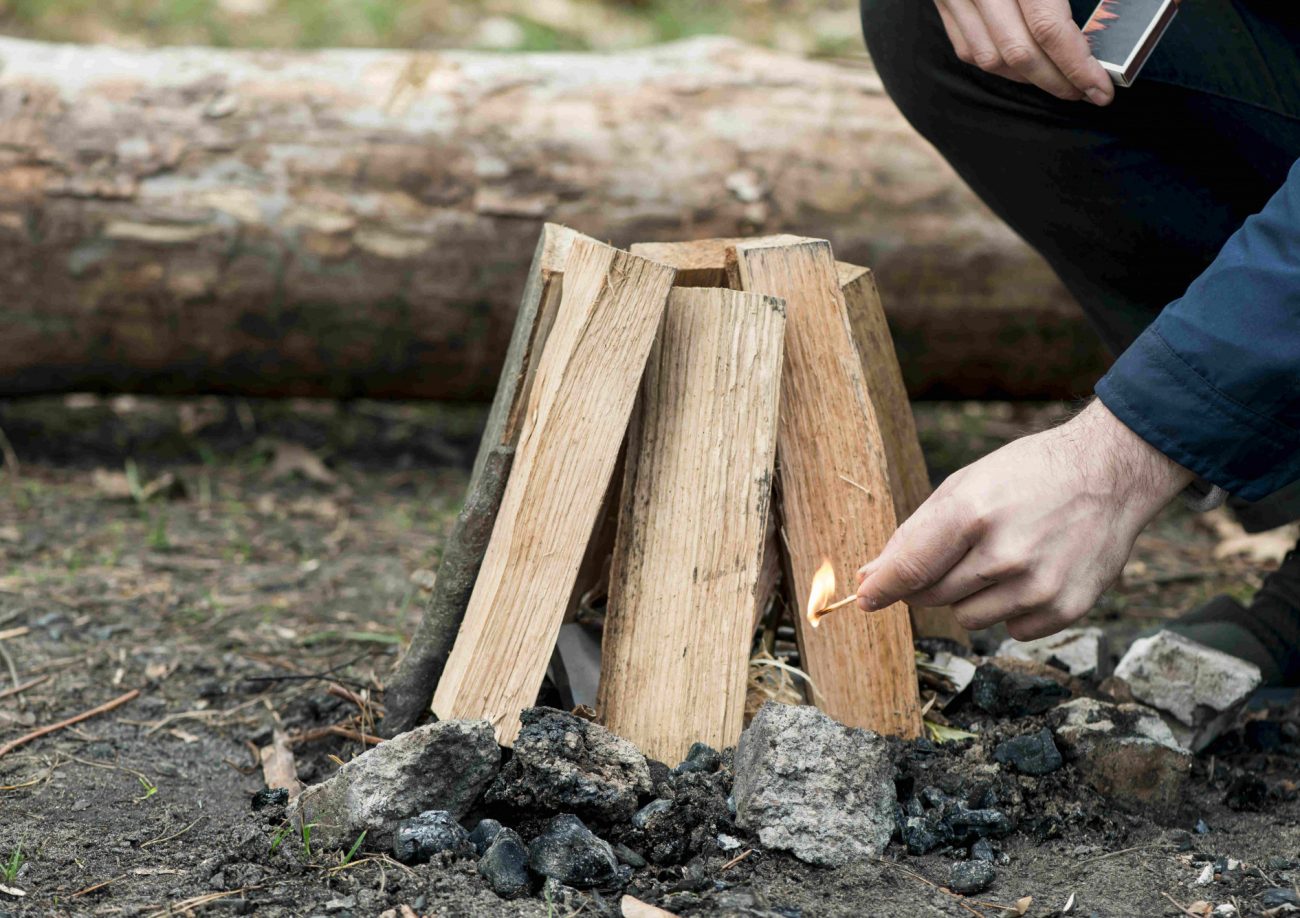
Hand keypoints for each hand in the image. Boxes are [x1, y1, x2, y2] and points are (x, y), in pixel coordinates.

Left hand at [856, 400, 1192, 640]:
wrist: (1110, 473)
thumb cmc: (1027, 475)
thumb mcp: (964, 485)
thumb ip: (914, 534)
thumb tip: (869, 578)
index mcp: (972, 513)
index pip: (911, 568)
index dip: (882, 588)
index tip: (863, 599)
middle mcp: (1005, 554)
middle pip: (934, 596)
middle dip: (930, 583)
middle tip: (956, 554)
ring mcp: (1038, 585)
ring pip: (968, 619)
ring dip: (972, 596)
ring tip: (1002, 557)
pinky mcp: (1066, 608)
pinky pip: (1011, 630)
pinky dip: (1012, 609)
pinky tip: (1033, 572)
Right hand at [934, 0, 1114, 104]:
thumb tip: (1093, 39)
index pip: (1049, 30)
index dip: (1077, 66)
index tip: (1100, 90)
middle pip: (1019, 53)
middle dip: (1056, 81)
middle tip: (1084, 92)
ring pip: (991, 59)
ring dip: (1028, 78)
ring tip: (1057, 79)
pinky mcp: (943, 3)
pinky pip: (969, 49)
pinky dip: (999, 64)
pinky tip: (1023, 65)